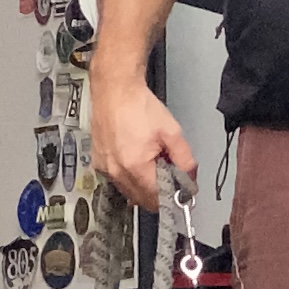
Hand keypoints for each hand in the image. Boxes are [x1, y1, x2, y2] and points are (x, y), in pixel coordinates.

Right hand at [91, 72, 196, 212]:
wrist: (115, 89)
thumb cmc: (138, 106)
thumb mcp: (171, 131)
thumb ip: (184, 159)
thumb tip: (189, 178)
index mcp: (135, 166)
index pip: (158, 198)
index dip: (173, 195)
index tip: (181, 190)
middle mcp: (116, 171)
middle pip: (143, 199)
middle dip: (159, 192)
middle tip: (170, 174)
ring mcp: (105, 168)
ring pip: (129, 192)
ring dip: (144, 186)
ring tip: (153, 162)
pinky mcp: (99, 162)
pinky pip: (118, 180)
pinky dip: (130, 177)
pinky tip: (138, 159)